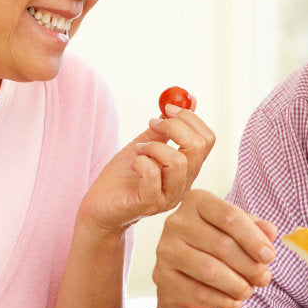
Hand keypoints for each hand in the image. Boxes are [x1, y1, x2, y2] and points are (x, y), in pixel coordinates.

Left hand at [78, 101, 215, 234]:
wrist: (99, 207)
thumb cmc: (122, 177)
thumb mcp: (145, 145)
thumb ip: (165, 126)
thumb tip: (188, 99)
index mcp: (188, 169)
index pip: (207, 140)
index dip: (190, 118)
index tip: (167, 108)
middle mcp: (184, 184)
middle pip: (198, 148)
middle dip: (174, 127)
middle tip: (152, 123)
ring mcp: (169, 197)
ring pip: (178, 162)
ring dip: (153, 146)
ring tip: (138, 150)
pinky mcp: (149, 204)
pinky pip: (153, 175)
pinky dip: (141, 161)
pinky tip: (133, 164)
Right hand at [152, 190, 276, 307]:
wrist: (185, 273)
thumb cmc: (216, 244)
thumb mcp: (238, 231)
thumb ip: (256, 228)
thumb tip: (271, 231)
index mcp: (196, 201)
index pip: (229, 216)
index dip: (253, 238)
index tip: (270, 256)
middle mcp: (176, 221)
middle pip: (222, 245)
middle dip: (249, 266)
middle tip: (264, 278)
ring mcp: (165, 249)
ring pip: (209, 270)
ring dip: (237, 285)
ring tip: (249, 291)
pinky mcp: (162, 275)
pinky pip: (197, 291)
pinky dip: (222, 300)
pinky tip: (235, 302)